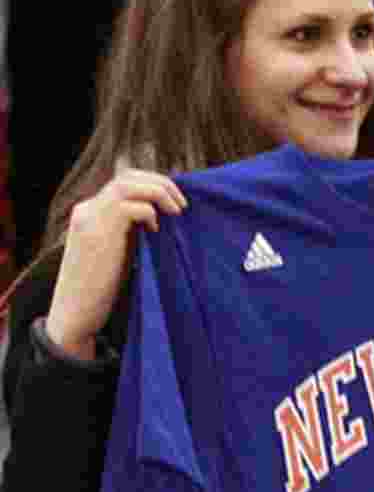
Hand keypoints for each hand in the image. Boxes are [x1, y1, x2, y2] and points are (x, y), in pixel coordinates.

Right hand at [46, 170, 187, 359]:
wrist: (75, 315)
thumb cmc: (102, 289)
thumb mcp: (120, 250)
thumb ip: (133, 230)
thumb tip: (166, 217)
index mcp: (92, 211)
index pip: (125, 181)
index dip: (154, 184)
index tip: (176, 202)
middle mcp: (88, 209)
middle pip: (128, 176)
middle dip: (161, 183)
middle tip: (182, 205)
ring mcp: (90, 218)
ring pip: (128, 184)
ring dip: (159, 192)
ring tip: (177, 211)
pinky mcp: (97, 232)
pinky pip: (130, 207)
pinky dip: (150, 213)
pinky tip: (157, 232)